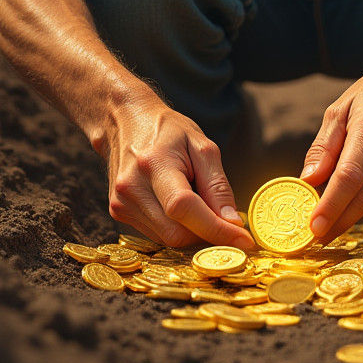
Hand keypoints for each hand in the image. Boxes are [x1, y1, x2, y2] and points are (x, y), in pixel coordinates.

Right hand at [99, 94, 254, 249]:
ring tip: (195, 198)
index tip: (244, 241)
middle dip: (207, 233)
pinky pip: (156, 234)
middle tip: (228, 222)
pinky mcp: (118, 212)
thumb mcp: (202, 146)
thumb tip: (232, 222)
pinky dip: (176, 226)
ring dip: (192, 230)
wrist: (128, 121)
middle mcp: (132, 187)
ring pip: (167, 239)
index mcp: (154, 163)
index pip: (184, 208)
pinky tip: (178, 203)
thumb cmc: (169, 130)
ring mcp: (121, 203)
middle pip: (176, 232)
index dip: (215, 229)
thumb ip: (218, 186)